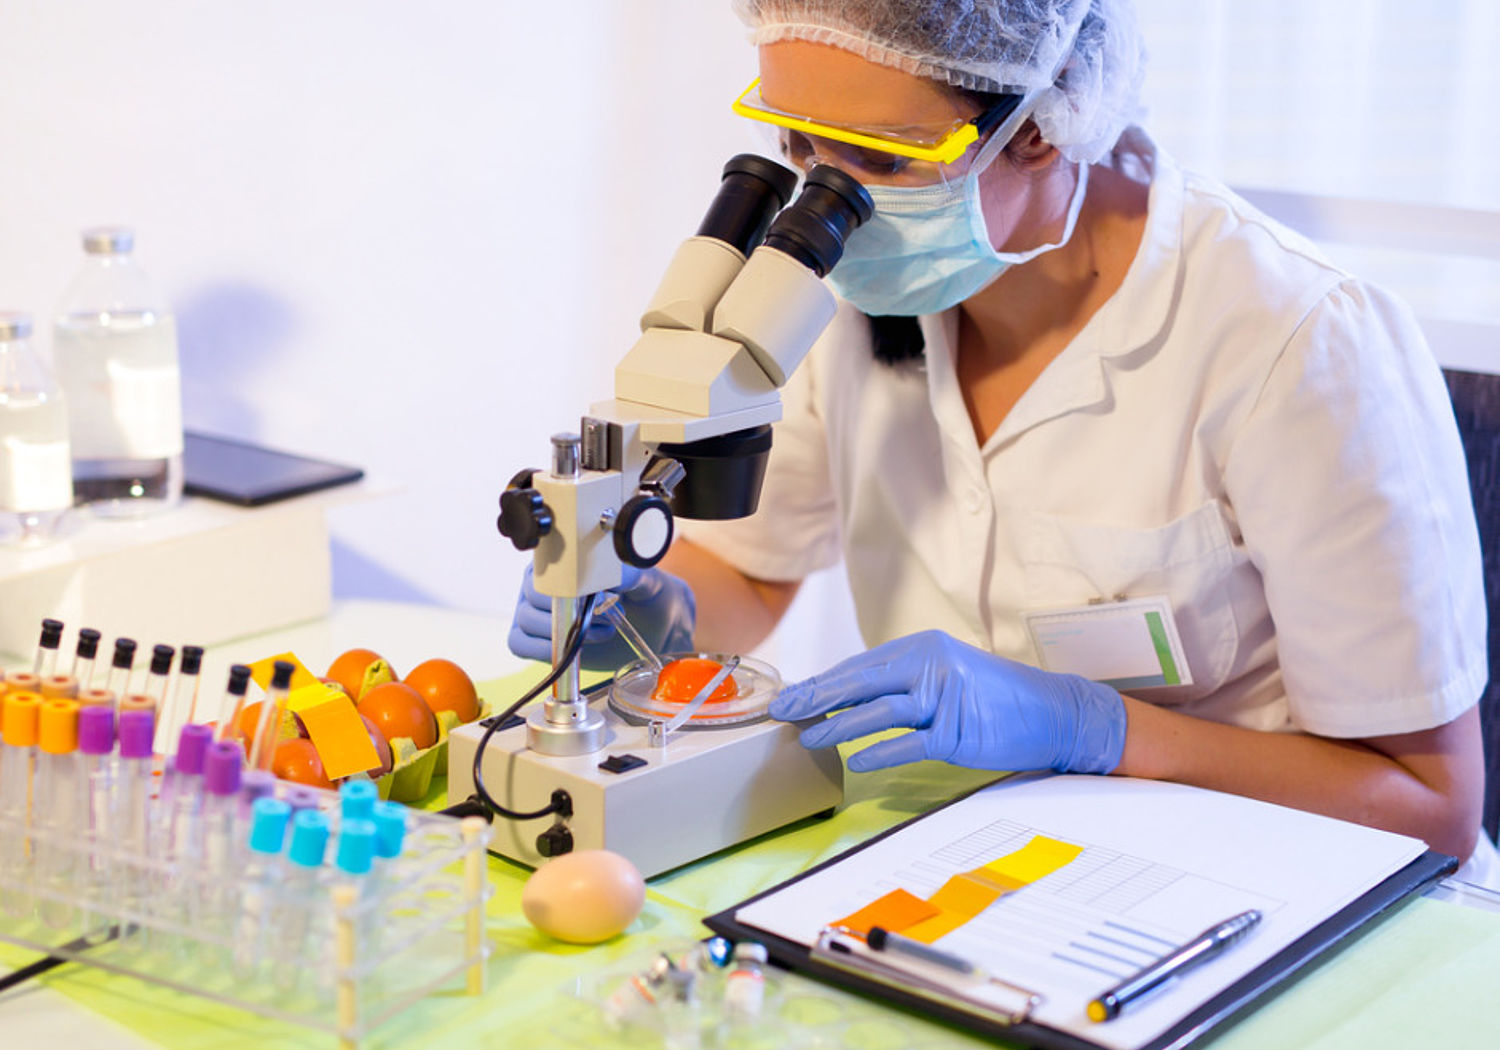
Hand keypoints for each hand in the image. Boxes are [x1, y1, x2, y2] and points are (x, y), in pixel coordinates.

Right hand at [507, 564, 696, 671]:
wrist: (656, 628)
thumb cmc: (647, 597)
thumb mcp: (645, 580)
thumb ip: (627, 574)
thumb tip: (605, 579)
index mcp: (561, 560)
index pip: (547, 568)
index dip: (569, 587)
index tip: (599, 597)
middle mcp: (540, 582)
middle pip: (532, 595)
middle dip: (571, 611)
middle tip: (607, 614)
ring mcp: (534, 611)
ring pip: (527, 620)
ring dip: (565, 631)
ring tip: (601, 631)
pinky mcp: (535, 640)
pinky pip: (521, 644)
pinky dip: (545, 649)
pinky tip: (576, 648)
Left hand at [769, 630, 1125, 774]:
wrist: (1053, 712)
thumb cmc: (993, 698)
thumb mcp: (944, 675)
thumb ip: (902, 681)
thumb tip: (845, 697)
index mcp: (923, 647)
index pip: (860, 666)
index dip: (822, 682)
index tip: (790, 696)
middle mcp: (932, 665)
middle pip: (861, 682)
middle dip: (817, 697)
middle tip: (782, 711)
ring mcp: (946, 698)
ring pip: (879, 711)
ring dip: (838, 725)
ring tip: (808, 737)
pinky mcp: (958, 732)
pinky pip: (909, 744)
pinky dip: (880, 752)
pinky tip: (856, 761)